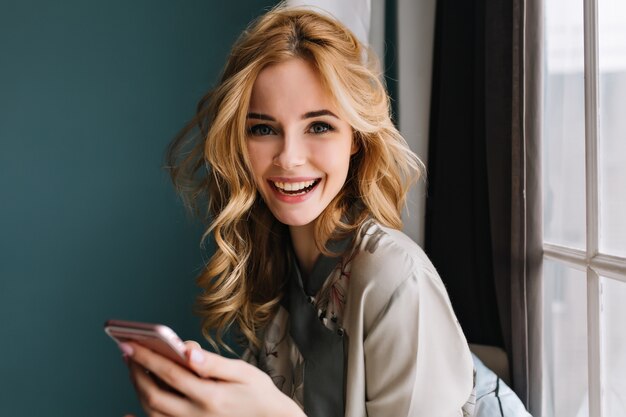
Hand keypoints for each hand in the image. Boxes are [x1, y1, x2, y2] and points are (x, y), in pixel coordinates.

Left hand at [121, 340, 304, 416]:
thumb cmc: (258, 393)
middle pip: (154, 394)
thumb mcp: (243, 372)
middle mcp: (196, 416)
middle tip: (126, 351)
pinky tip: (128, 412)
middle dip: (136, 371)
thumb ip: (213, 362)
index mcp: (210, 396)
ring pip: (152, 411)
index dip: (146, 358)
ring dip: (138, 388)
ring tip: (134, 367)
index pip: (170, 373)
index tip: (129, 343)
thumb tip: (187, 349)